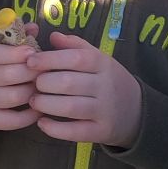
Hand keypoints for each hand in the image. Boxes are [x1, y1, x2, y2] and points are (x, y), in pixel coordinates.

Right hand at [0, 32, 39, 143]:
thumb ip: (17, 37)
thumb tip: (34, 27)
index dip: (16, 53)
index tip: (34, 52)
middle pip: (10, 75)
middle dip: (33, 72)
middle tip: (47, 71)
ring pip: (14, 97)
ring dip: (34, 92)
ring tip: (45, 87)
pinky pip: (13, 120)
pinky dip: (30, 115)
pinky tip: (39, 106)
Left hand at [30, 32, 141, 146]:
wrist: (137, 112)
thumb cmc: (109, 81)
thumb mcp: (99, 59)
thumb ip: (76, 46)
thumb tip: (53, 36)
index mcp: (103, 64)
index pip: (76, 58)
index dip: (50, 59)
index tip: (30, 62)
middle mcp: (105, 86)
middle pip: (69, 83)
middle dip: (43, 83)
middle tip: (32, 85)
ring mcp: (104, 110)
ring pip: (69, 107)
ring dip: (45, 105)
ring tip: (34, 102)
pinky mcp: (101, 131)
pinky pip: (74, 132)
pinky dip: (54, 129)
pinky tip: (42, 123)